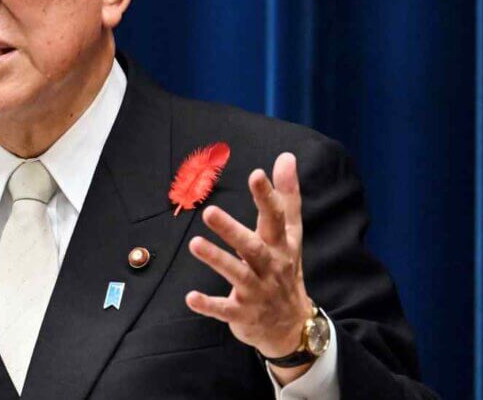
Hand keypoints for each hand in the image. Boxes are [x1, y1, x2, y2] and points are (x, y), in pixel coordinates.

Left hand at [184, 153, 314, 382]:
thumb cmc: (286, 269)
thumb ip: (287, 197)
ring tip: (194, 244)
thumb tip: (286, 157)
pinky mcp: (242, 313)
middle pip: (252, 246)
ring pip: (237, 274)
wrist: (292, 325)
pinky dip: (208, 304)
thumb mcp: (291, 234)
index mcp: (281, 245)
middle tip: (209, 211)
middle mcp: (270, 267)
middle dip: (232, 230)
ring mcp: (256, 291)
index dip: (267, 196)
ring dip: (216, 259)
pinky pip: (224, 309)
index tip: (256, 174)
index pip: (276, 218)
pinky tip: (190, 297)